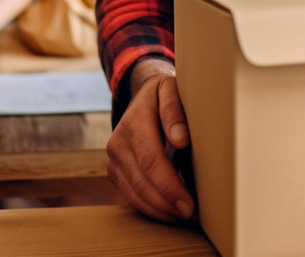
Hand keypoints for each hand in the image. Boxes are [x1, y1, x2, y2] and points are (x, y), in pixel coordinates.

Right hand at [106, 67, 193, 222]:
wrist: (142, 96)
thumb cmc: (163, 94)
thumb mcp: (171, 88)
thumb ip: (175, 110)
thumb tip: (180, 140)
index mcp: (134, 121)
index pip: (151, 161)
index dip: (169, 186)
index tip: (189, 204)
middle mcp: (118, 142)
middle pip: (142, 183)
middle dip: (167, 203)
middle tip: (191, 216)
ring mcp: (113, 158)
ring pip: (135, 193)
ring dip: (159, 210)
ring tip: (182, 216)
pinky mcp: (115, 170)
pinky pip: (130, 195)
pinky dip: (149, 207)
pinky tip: (168, 211)